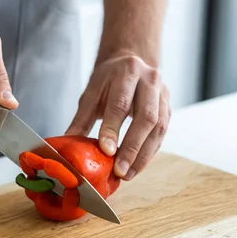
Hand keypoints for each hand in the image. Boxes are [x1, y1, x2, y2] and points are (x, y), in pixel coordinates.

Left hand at [65, 54, 170, 179]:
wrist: (130, 63)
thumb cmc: (108, 80)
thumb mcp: (91, 93)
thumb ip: (81, 119)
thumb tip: (67, 144)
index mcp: (127, 72)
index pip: (120, 104)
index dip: (113, 129)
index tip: (106, 151)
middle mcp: (150, 80)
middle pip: (146, 117)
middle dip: (132, 147)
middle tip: (119, 170)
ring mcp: (163, 94)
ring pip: (158, 128)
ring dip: (143, 155)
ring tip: (127, 174)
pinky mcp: (168, 107)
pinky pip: (162, 134)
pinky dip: (149, 153)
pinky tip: (136, 166)